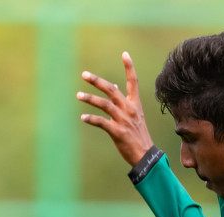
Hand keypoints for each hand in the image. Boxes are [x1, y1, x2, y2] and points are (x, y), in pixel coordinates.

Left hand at [78, 52, 154, 166]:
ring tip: (78, 95)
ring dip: (90, 99)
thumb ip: (124, 101)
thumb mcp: (134, 116)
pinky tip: (83, 118)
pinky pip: (101, 122)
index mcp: (135, 104)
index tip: (125, 54)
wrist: (145, 156)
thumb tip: (115, 86)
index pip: (133, 82)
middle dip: (97, 81)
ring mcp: (123, 120)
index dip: (129, 67)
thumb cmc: (137, 135)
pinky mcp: (117, 132)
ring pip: (104, 104)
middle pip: (112, 90)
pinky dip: (91, 119)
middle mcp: (129, 109)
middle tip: (84, 74)